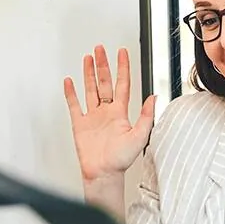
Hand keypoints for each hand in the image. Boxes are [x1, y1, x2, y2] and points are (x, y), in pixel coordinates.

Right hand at [63, 45, 155, 182]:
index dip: (123, 67)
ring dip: (89, 73)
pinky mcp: (80, 124)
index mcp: (121, 113)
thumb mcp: (140, 136)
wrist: (103, 173)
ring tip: (88, 58)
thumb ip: (146, 115)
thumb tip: (154, 97)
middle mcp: (107, 112)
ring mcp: (92, 117)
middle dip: (103, 64)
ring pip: (90, 89)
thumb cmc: (121, 160)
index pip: (122, 84)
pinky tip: (70, 82)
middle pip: (104, 82)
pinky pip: (74, 105)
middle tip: (100, 49)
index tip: (122, 53)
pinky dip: (71, 93)